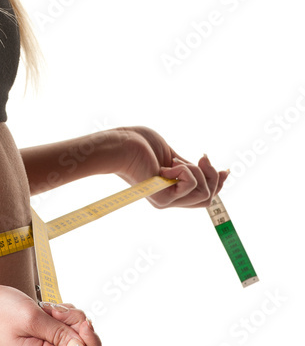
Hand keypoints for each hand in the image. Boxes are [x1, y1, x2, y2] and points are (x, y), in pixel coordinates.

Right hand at [0, 284, 100, 345]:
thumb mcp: (31, 319)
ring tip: (48, 309)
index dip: (90, 344)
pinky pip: (62, 327)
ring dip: (67, 317)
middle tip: (58, 311)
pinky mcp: (40, 335)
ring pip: (72, 334)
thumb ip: (59, 334)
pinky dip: (61, 315)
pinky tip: (48, 308)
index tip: (83, 323)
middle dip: (76, 325)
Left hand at [114, 125, 229, 207]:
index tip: (225, 169)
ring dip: (196, 170)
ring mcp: (166, 201)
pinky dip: (184, 169)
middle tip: (202, 157)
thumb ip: (191, 167)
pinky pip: (191, 185)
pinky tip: (166, 165)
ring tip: (174, 160)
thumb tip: (215, 168)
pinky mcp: (163, 199)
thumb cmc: (139, 144)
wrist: (120, 145)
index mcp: (172, 190)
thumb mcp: (173, 155)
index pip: (204, 197)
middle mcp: (170, 199)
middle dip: (213, 177)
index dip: (218, 184)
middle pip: (209, 199)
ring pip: (203, 193)